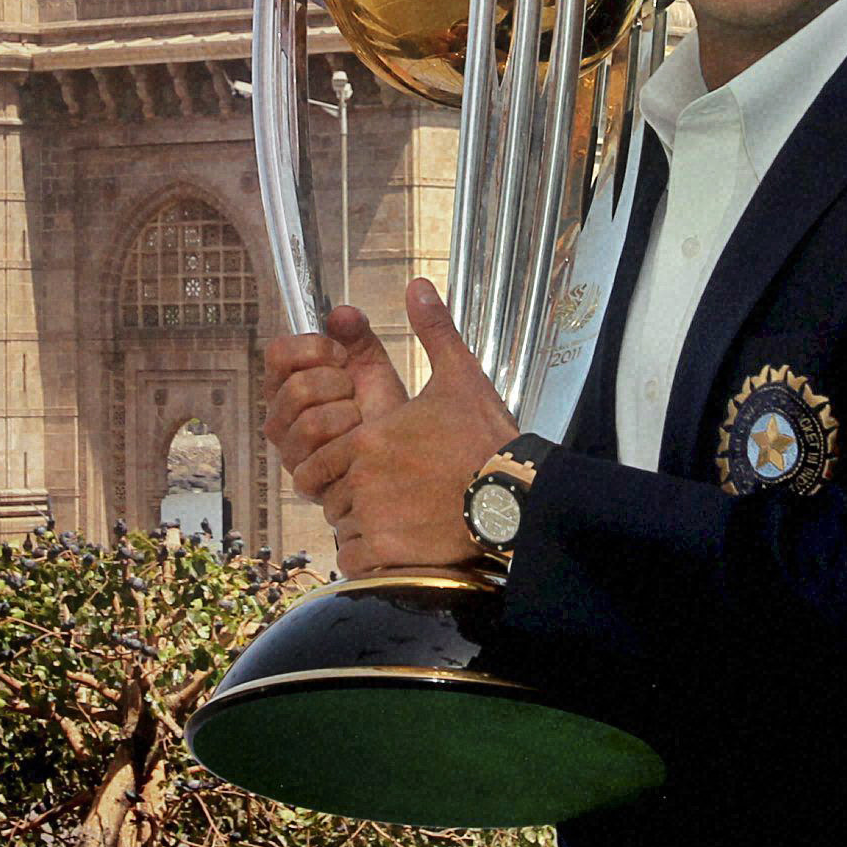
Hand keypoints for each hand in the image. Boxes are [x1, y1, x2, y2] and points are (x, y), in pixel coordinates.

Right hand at [263, 304, 406, 495]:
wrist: (405, 457)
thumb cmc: (383, 415)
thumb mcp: (372, 366)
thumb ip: (356, 335)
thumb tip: (342, 313)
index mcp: (288, 383)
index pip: (278, 353)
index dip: (313, 348)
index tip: (341, 354)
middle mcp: (281, 418)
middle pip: (295, 387)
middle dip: (337, 386)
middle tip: (353, 393)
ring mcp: (290, 451)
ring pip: (309, 422)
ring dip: (346, 416)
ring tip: (359, 420)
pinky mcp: (304, 481)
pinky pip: (319, 458)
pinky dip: (347, 446)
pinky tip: (357, 444)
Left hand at [308, 278, 517, 575]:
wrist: (519, 501)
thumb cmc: (488, 443)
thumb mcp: (461, 378)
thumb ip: (434, 332)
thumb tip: (418, 287)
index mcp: (370, 437)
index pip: (326, 451)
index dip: (348, 459)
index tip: (380, 465)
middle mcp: (362, 478)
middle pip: (330, 490)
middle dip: (352, 494)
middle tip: (392, 495)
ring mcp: (372, 519)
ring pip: (344, 526)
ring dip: (363, 526)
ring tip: (404, 519)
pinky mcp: (385, 555)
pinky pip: (357, 559)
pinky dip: (374, 556)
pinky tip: (406, 544)